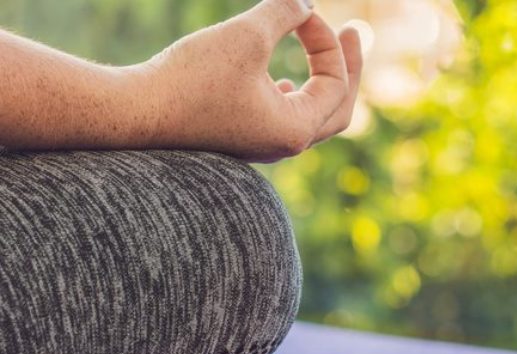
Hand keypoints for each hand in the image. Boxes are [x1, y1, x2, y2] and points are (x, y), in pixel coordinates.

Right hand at [140, 0, 362, 161]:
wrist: (131, 114)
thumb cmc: (189, 78)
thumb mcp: (245, 36)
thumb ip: (283, 14)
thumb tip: (306, 1)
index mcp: (296, 130)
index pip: (335, 83)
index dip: (327, 41)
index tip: (303, 11)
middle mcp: (284, 145)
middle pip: (338, 108)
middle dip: (347, 67)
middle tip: (355, 34)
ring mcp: (262, 146)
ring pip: (311, 116)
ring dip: (322, 82)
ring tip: (327, 53)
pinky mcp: (238, 138)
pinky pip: (282, 121)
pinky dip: (294, 97)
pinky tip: (285, 84)